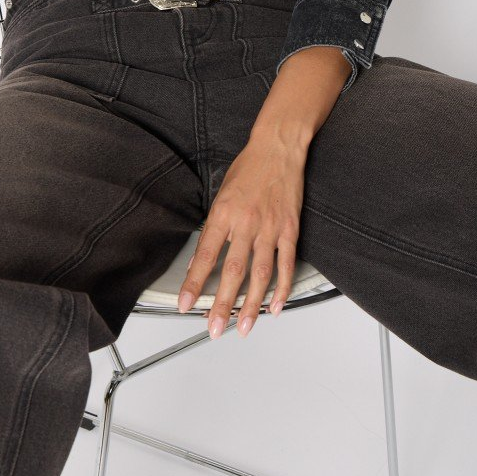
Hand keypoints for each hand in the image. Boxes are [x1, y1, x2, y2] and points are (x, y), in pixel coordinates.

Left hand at [176, 134, 307, 338]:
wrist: (277, 148)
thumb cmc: (248, 168)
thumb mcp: (221, 193)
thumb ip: (214, 226)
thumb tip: (203, 257)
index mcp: (224, 213)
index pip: (206, 254)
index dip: (195, 282)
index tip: (186, 303)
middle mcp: (246, 223)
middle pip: (232, 271)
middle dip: (222, 304)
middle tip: (214, 327)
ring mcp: (270, 228)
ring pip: (260, 274)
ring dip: (251, 305)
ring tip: (243, 326)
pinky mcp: (290, 229)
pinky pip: (286, 264)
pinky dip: (282, 288)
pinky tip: (275, 306)